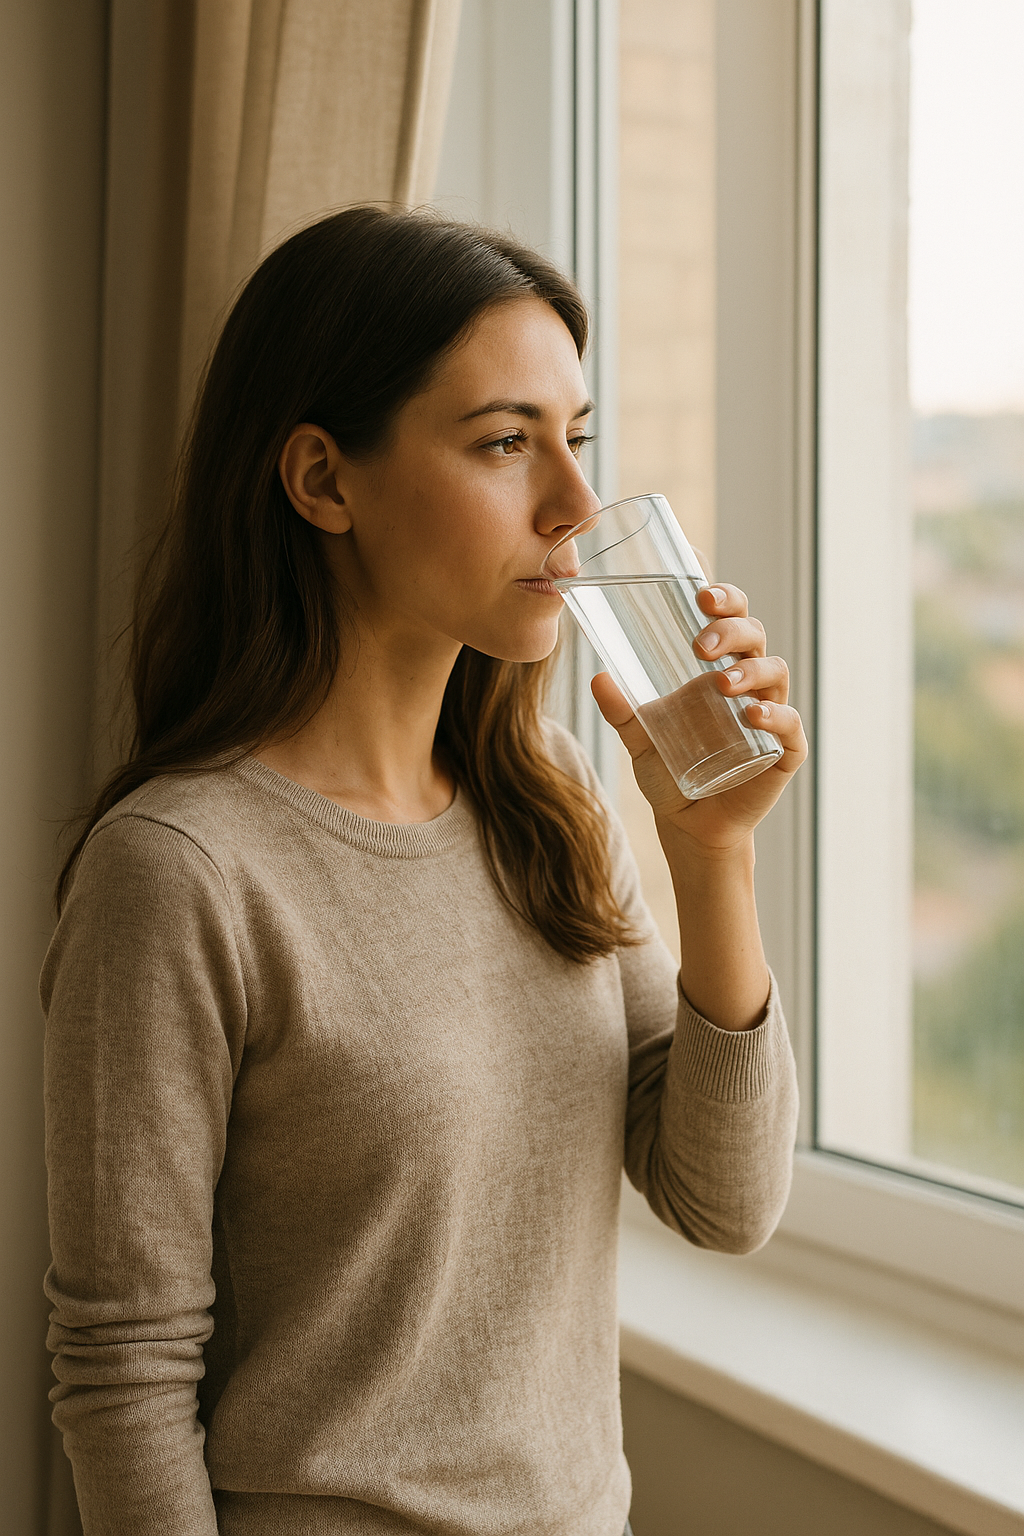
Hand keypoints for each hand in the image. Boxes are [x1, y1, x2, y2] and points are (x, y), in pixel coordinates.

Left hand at [591, 583, 806, 852]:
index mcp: (718, 667)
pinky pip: (789, 726)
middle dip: (732, 630)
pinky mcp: (783, 751)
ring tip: (721, 682)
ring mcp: (770, 715)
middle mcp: (748, 684)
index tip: (701, 593)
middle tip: (701, 644)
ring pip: (775, 673)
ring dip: (750, 671)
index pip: (731, 619)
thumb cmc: (669, 772)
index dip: (725, 599)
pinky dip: (775, 716)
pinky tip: (752, 716)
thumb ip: (621, 710)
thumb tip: (598, 678)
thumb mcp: (639, 739)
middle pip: (754, 636)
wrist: (688, 825)